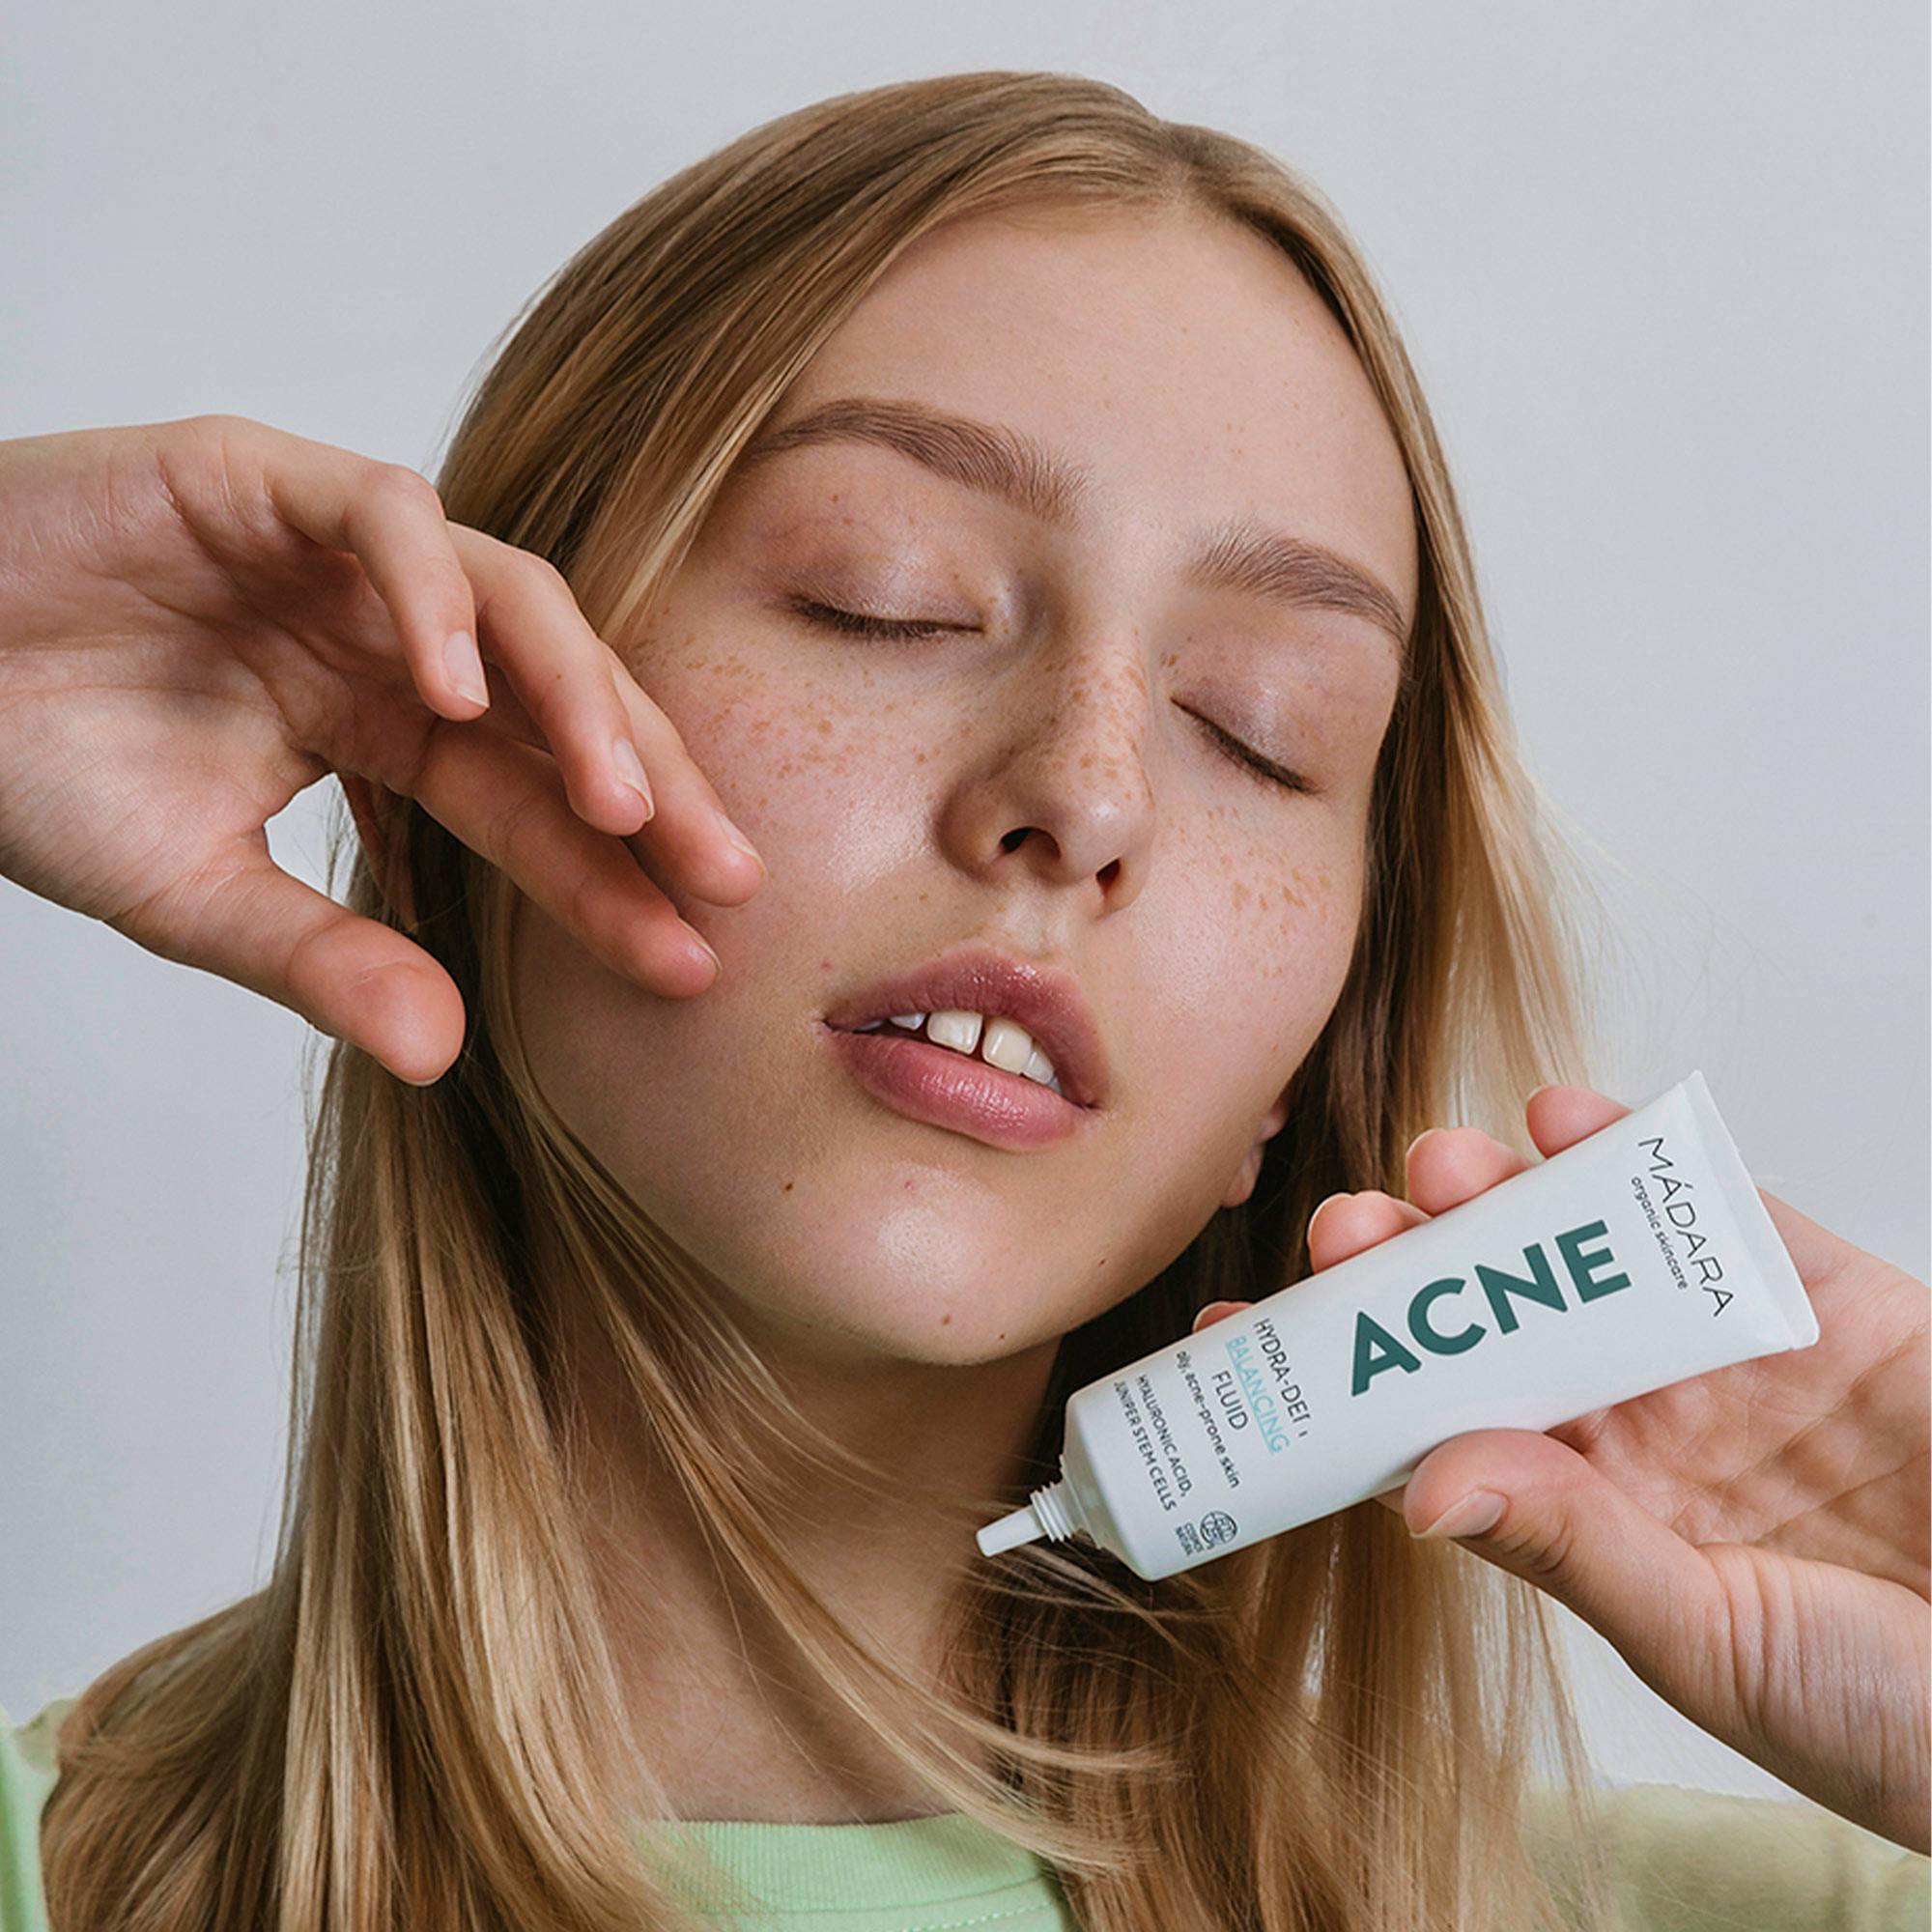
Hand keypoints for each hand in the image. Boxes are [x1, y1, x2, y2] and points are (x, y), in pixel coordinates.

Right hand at [0, 415, 763, 1082]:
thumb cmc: (31, 766)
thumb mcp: (193, 894)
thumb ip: (321, 958)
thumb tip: (442, 1054)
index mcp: (387, 728)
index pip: (535, 804)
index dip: (614, 878)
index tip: (692, 956)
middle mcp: (390, 637)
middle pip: (564, 701)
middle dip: (649, 786)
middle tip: (725, 877)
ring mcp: (339, 556)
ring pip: (512, 597)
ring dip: (574, 697)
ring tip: (618, 805)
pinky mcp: (263, 475)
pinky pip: (383, 515)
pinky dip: (429, 592)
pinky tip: (457, 690)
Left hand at [1193, 1084, 1930, 1852]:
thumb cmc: (1892, 1713)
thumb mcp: (1712, 1643)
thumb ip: (1577, 1550)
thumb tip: (1418, 1489)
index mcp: (1588, 1509)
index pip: (1433, 1420)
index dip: (1342, 1373)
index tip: (1242, 1329)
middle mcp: (1638, 1417)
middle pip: (1492, 1315)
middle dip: (1412, 1265)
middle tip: (1345, 1229)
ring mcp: (1725, 1350)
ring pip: (1584, 1245)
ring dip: (1501, 1192)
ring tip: (1436, 1165)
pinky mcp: (1823, 1295)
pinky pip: (1715, 1207)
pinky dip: (1638, 1151)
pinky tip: (1564, 1114)